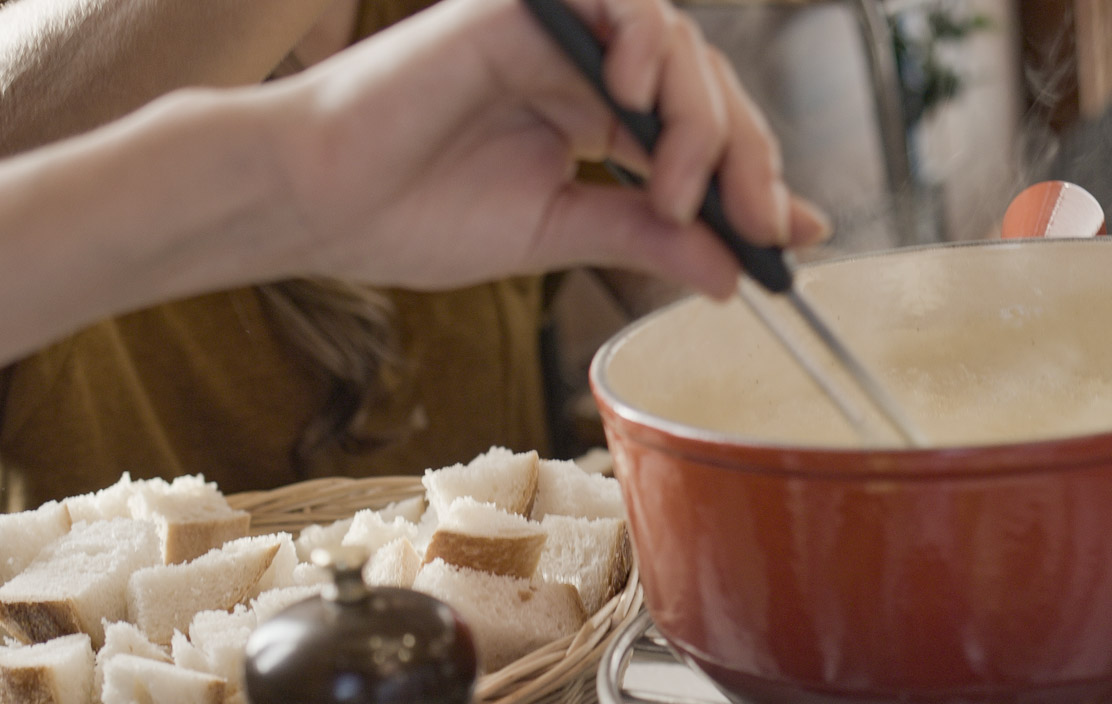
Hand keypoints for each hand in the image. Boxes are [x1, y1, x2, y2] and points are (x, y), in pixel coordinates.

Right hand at [257, 0, 826, 297]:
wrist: (318, 201)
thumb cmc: (413, 216)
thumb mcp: (558, 234)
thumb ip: (646, 235)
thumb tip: (735, 269)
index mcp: (593, 114)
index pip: (699, 131)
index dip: (755, 177)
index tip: (792, 236)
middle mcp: (584, 64)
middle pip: (705, 86)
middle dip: (747, 159)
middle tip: (758, 224)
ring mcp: (556, 30)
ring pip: (676, 44)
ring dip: (697, 117)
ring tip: (676, 185)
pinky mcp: (520, 7)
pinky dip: (645, 44)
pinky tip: (637, 102)